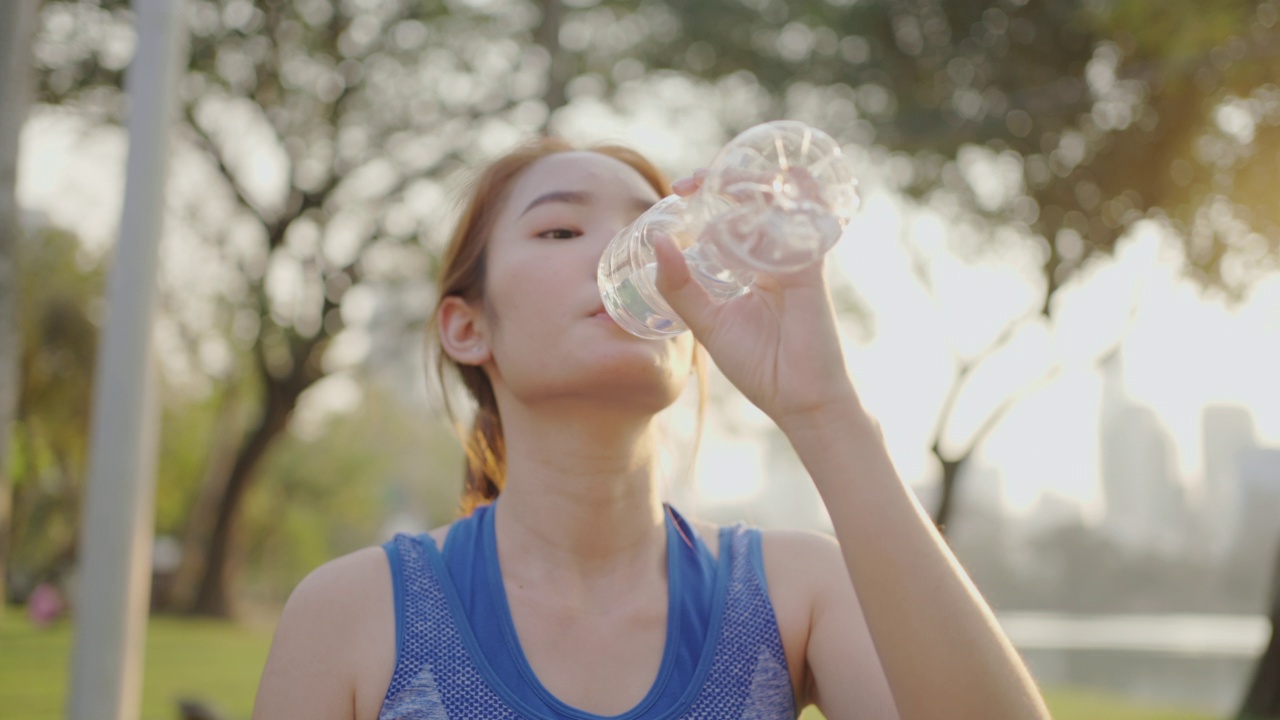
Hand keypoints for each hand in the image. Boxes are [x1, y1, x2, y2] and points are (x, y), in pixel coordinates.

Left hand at [655, 171, 858, 429]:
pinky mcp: (812, 270)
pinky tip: (776, 183)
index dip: (709, 194)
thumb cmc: (761, 366)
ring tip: (721, 179)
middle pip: (758, 201)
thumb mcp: (707, 323)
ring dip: (754, 182)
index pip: (732, 216)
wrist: (801, 401)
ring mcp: (797, 258)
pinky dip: (798, 197)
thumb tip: (657, 242)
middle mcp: (777, 254)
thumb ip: (679, 287)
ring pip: (781, 203)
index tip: (680, 189)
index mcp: (754, 265)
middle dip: (725, 181)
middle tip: (689, 183)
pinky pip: (807, 224)